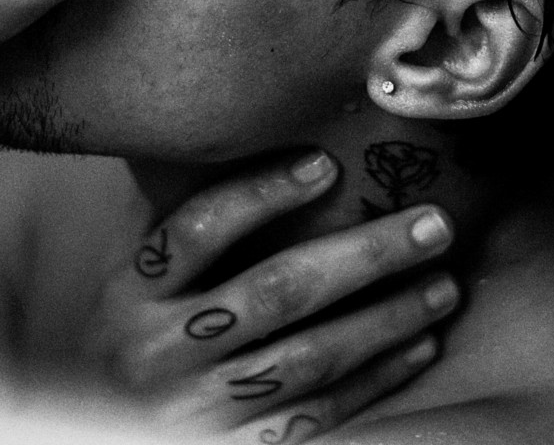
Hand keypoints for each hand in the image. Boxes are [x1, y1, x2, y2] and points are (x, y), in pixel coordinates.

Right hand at [84, 151, 458, 444]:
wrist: (102, 419)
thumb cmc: (129, 331)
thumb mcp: (131, 271)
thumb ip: (173, 218)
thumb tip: (228, 145)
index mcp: (131, 293)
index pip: (198, 230)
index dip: (263, 193)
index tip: (327, 164)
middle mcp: (160, 351)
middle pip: (275, 292)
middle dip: (365, 255)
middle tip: (433, 226)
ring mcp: (196, 409)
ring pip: (309, 359)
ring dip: (387, 319)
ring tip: (443, 285)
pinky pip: (315, 417)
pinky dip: (376, 381)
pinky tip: (419, 347)